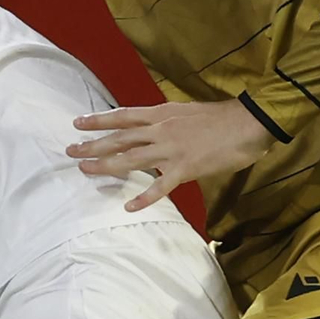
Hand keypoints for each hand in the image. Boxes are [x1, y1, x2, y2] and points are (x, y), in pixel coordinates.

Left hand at [68, 99, 273, 211]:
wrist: (249, 122)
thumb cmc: (222, 118)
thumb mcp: (188, 112)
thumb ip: (168, 121)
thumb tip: (154, 127)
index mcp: (162, 114)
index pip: (123, 116)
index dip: (99, 120)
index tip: (77, 123)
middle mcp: (161, 130)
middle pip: (119, 138)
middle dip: (92, 145)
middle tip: (70, 151)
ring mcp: (172, 149)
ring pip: (131, 158)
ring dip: (106, 165)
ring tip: (85, 170)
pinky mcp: (186, 168)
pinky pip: (161, 186)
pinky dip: (144, 197)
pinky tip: (129, 206)